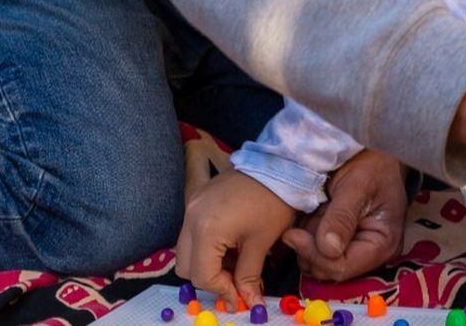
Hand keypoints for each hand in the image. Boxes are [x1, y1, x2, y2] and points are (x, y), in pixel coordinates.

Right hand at [177, 170, 296, 307]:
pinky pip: (192, 231)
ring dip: (206, 262)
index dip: (221, 290)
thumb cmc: (273, 202)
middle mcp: (191, 217)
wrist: (279, 164)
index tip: (240, 295)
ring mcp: (192, 206)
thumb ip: (248, 277)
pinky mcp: (198, 198)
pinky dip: (206, 244)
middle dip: (209, 278)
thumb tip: (248, 302)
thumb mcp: (261, 244)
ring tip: (235, 261)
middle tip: (234, 281)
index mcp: (206, 230)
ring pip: (186, 249)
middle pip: (186, 266)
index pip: (202, 276)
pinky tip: (230, 243)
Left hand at [283, 149, 408, 280]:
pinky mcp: (343, 242)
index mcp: (383, 244)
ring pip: (319, 261)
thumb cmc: (372, 163)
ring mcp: (356, 249)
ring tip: (309, 212)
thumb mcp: (357, 184)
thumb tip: (327, 249)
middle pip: (329, 268)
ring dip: (307, 240)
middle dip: (309, 248)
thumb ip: (342, 217)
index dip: (315, 255)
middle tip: (298, 222)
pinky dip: (308, 235)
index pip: (342, 267)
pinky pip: (318, 249)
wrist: (373, 149)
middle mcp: (371, 254)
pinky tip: (310, 214)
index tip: (292, 234)